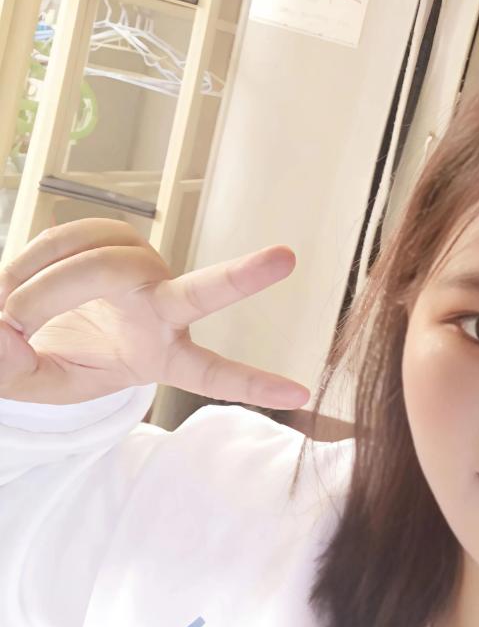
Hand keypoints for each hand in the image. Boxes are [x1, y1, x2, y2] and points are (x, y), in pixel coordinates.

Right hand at [0, 218, 311, 407]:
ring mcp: (143, 266)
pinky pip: (72, 237)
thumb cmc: (54, 358)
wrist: (31, 320)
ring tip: (8, 315)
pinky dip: (32, 261)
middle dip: (239, 278)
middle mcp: (164, 307)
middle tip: (283, 259)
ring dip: (43, 288)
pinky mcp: (114, 235)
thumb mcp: (39, 384)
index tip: (301, 391)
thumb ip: (18, 372)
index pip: (213, 371)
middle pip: (194, 293)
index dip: (253, 383)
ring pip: (103, 264)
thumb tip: (5, 334)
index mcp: (160, 355)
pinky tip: (10, 284)